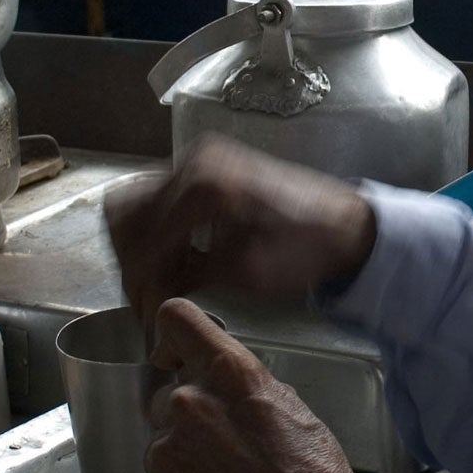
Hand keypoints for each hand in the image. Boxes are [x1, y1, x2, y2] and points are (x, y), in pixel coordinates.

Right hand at [103, 135, 377, 324]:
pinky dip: (156, 228)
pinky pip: (159, 195)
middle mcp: (196, 163)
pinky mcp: (207, 167)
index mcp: (206, 187)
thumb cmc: (307, 250)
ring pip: (137, 201)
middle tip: (145, 297)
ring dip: (138, 243)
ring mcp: (200, 160)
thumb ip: (191, 277)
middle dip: (131, 259)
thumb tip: (150, 294)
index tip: (145, 312)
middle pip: (126, 212)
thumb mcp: (249, 274)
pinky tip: (177, 259)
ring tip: (158, 280)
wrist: (346, 224)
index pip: (144, 239)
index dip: (141, 282)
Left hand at [146, 299, 366, 472]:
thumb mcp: (288, 403)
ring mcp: (167, 450)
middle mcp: (188, 403)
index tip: (174, 356)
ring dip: (184, 453)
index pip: (175, 319)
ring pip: (162, 439)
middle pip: (165, 392)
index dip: (172, 338)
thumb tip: (218, 382)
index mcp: (227, 372)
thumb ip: (241, 383)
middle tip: (225, 443)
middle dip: (188, 413)